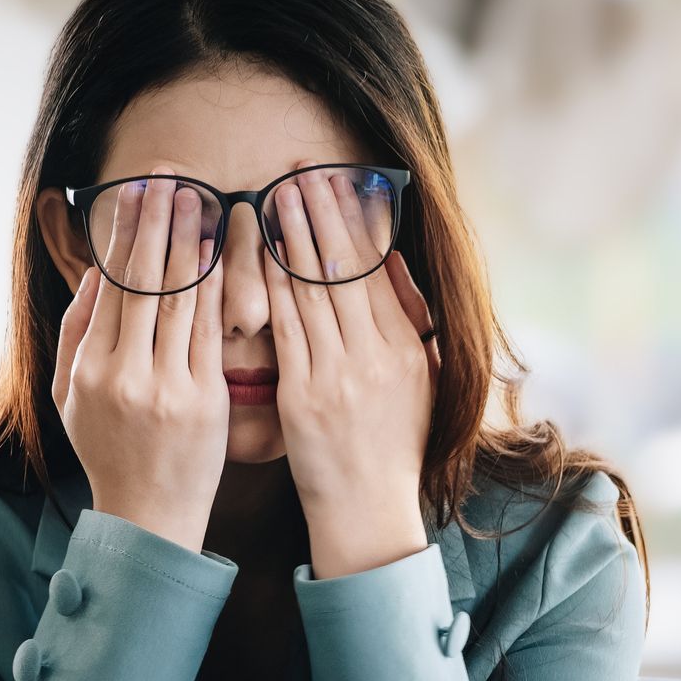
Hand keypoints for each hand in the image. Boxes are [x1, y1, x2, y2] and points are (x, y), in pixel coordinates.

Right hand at [52, 166, 229, 553]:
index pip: (112, 284)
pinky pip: (211, 332)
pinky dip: (216, 288)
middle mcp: (124, 374)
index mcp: (89, 368)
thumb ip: (77, 333)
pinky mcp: (204, 401)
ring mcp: (166, 387)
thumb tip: (95, 274)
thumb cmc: (110, 452)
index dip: (127, 232)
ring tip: (200, 197)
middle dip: (159, 220)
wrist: (148, 516)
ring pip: (180, 299)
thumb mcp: (70, 397)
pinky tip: (222, 254)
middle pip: (144, 280)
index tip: (139, 190)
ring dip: (191, 242)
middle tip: (171, 174)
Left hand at [263, 165, 439, 577]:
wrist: (370, 513)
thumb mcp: (421, 381)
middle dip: (322, 212)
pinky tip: (258, 254)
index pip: (377, 268)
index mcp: (406, 348)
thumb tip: (395, 263)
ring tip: (277, 193)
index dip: (355, 219)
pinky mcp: (305, 396)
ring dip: (294, 236)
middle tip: (301, 168)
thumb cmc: (391, 449)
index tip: (337, 180)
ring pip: (314, 289)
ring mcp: (340, 374)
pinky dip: (273, 286)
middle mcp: (376, 355)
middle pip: (346, 267)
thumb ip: (409, 321)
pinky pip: (286, 328)